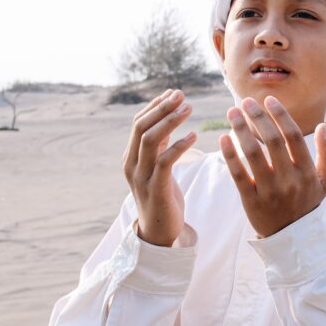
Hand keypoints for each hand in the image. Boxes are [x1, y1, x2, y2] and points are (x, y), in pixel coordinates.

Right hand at [122, 89, 195, 246]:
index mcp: (130, 157)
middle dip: (162, 108)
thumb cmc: (163, 197)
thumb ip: (159, 145)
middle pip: (141, 126)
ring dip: (170, 121)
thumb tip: (168, 117)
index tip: (174, 92)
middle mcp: (131, 164)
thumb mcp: (158, 167)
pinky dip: (179, 145)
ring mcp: (141, 177)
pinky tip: (194, 136)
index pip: (138, 123)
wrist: (158, 233)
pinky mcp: (155, 188)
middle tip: (182, 95)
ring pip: (150, 140)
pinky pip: (165, 161)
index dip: (155, 106)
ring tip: (189, 108)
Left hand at [219, 95, 325, 237]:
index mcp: (307, 172)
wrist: (293, 239)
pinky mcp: (251, 201)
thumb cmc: (308, 204)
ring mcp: (269, 191)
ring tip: (232, 113)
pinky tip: (223, 138)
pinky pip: (238, 174)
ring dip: (240, 129)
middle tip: (245, 101)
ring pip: (252, 154)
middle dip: (257, 117)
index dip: (280, 115)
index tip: (269, 100)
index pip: (293, 137)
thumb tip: (322, 127)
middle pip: (271, 141)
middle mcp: (289, 180)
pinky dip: (229, 155)